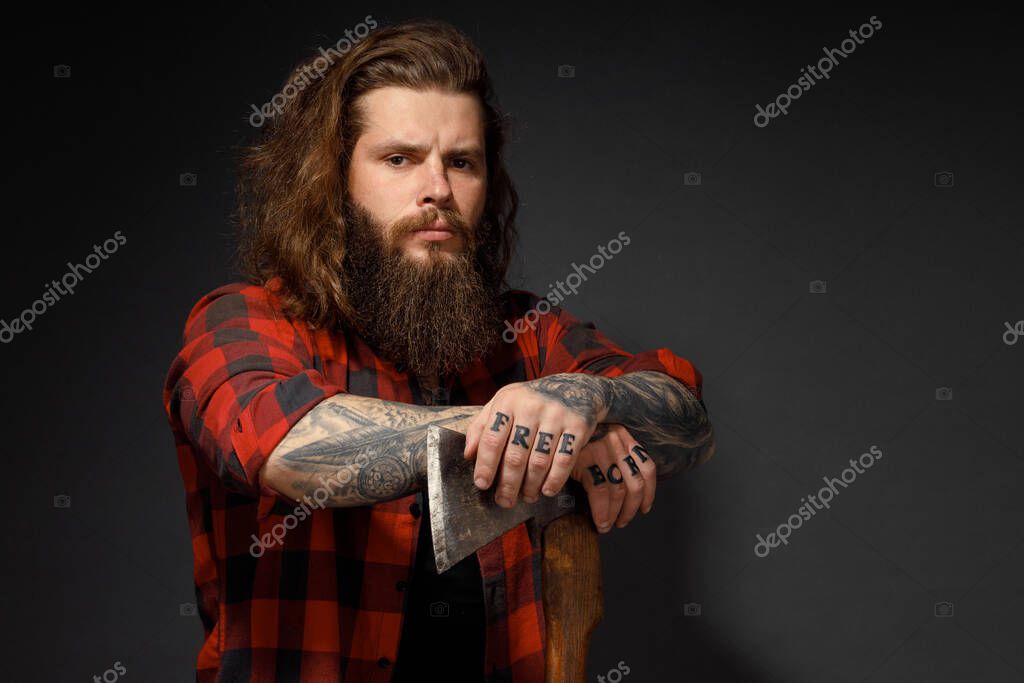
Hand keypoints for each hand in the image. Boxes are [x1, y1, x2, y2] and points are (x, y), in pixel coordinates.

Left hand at [463, 373, 609, 507]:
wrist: (574, 388)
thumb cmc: (530, 401)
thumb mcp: (503, 403)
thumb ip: (482, 426)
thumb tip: (468, 455)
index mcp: (508, 401)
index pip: (492, 439)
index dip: (485, 465)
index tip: (482, 485)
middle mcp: (531, 407)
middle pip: (515, 456)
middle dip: (508, 484)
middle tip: (504, 501)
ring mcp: (556, 416)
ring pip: (539, 462)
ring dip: (530, 486)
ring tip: (526, 497)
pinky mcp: (578, 426)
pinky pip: (564, 460)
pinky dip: (554, 480)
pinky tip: (546, 490)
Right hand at [570, 423, 655, 531]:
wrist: (547, 433)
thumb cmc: (573, 441)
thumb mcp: (598, 442)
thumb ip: (613, 458)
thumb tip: (626, 494)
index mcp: (624, 437)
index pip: (647, 467)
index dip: (650, 492)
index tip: (644, 508)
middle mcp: (617, 441)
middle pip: (636, 483)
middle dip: (631, 508)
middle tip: (622, 521)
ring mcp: (601, 450)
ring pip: (619, 490)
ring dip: (617, 514)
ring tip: (609, 525)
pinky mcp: (584, 459)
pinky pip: (600, 491)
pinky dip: (602, 511)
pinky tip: (600, 522)